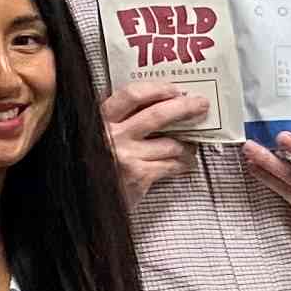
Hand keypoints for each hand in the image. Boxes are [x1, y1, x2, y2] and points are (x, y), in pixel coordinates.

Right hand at [103, 83, 203, 199]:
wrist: (90, 200)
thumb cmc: (99, 165)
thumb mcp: (101, 136)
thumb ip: (121, 121)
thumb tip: (160, 106)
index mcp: (101, 119)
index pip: (131, 95)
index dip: (157, 89)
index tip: (175, 89)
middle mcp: (113, 135)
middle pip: (157, 116)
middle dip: (184, 108)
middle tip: (201, 105)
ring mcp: (127, 156)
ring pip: (170, 143)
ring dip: (188, 145)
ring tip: (192, 146)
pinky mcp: (139, 176)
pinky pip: (171, 166)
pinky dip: (184, 164)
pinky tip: (186, 164)